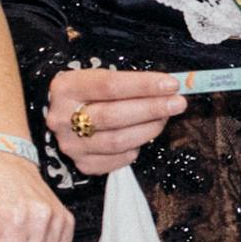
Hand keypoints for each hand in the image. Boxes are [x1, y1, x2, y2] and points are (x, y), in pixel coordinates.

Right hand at [47, 67, 185, 177]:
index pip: (110, 85)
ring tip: (164, 118)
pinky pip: (117, 160)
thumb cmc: (90, 93)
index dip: (143, 85)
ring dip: (148, 129)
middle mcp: (63, 117)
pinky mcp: (82, 164)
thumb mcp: (99, 78)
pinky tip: (142, 135)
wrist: (65, 115)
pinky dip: (135, 148)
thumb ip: (129, 83)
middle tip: (177, 103)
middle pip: (113, 115)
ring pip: (118, 141)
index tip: (171, 84)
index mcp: (66, 87)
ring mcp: (71, 144)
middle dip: (151, 109)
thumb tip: (169, 89)